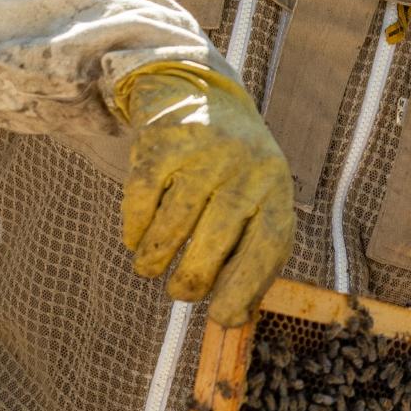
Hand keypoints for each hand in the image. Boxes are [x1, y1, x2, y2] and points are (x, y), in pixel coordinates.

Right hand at [113, 62, 295, 327]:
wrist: (197, 93)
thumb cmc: (234, 168)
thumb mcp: (259, 197)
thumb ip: (252, 250)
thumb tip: (235, 316)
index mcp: (275, 186)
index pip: (268, 245)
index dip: (245, 288)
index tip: (224, 317)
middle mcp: (244, 167)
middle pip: (215, 239)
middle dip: (192, 279)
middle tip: (180, 292)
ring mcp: (202, 153)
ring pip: (173, 224)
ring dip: (156, 259)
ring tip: (151, 269)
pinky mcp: (161, 144)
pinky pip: (141, 201)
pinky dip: (135, 230)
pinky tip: (137, 240)